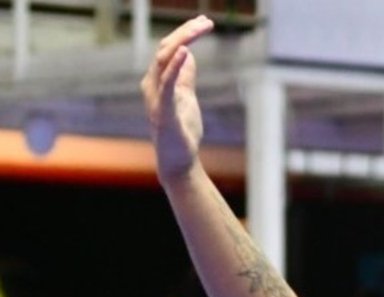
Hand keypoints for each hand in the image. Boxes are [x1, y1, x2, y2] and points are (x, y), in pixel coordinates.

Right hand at [142, 15, 212, 183]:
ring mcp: (156, 96)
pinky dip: (175, 65)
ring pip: (164, 59)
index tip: (204, 22)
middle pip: (166, 48)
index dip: (185, 33)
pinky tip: (187, 52)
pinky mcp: (164, 110)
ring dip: (182, 41)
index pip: (169, 48)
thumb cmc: (181, 131)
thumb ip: (185, 77)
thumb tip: (189, 55)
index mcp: (157, 79)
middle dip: (185, 32)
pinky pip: (167, 83)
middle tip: (206, 22)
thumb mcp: (186, 97)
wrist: (178, 161)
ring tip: (199, 29)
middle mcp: (152, 83)